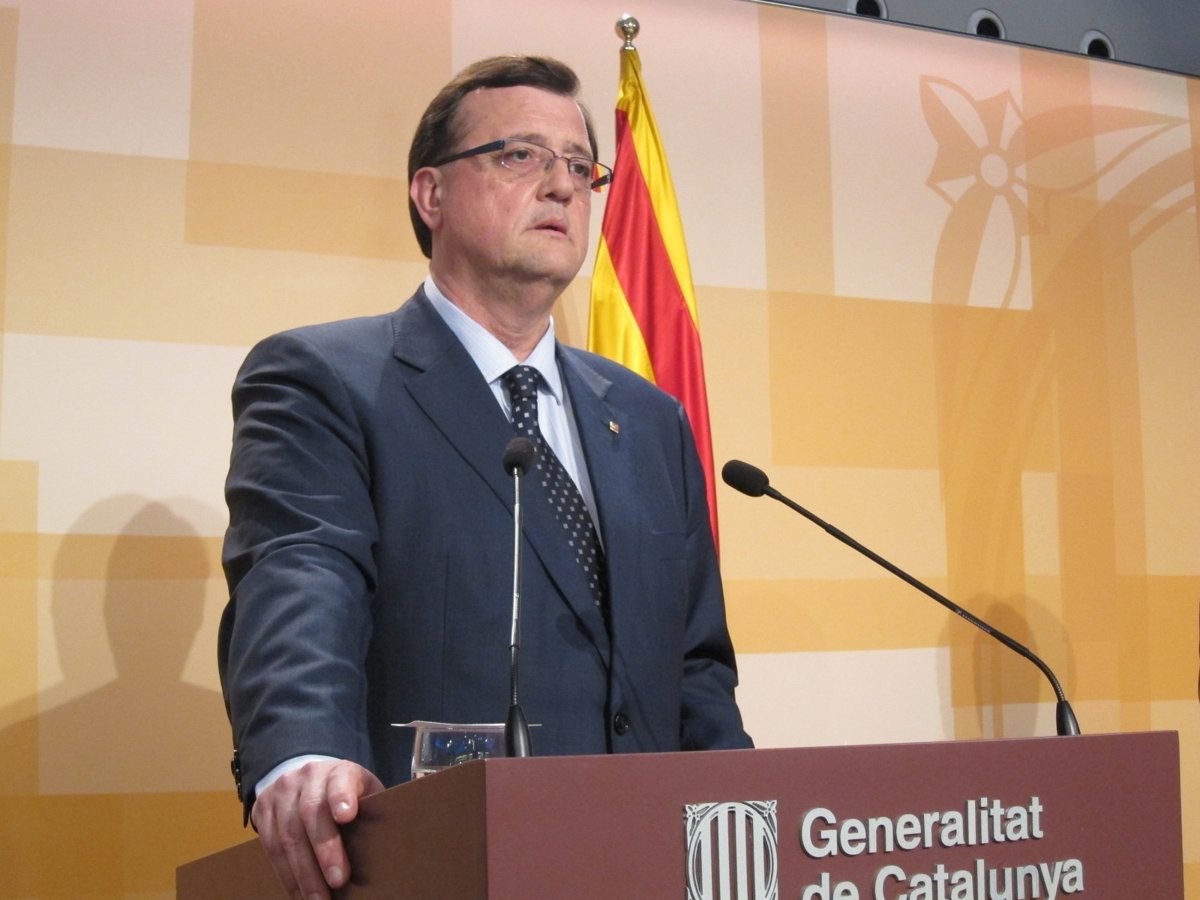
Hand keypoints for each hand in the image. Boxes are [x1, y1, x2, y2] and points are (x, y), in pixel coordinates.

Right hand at [251, 758, 384, 898]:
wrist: (301, 771)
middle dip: (324, 852)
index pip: (340, 780)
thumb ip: (375, 807)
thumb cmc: (345, 789)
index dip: (342, 796)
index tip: (347, 816)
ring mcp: (280, 794)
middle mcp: (306, 779)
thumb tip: (409, 835)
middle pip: (311, 814)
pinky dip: (286, 874)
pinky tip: (299, 893)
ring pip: (287, 835)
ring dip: (302, 873)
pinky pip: (270, 847)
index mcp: (338, 771)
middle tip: (337, 882)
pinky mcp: (262, 812)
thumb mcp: (364, 789)